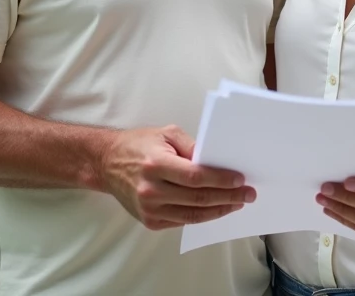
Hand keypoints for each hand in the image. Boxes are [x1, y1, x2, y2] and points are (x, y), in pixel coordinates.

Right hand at [99, 125, 255, 230]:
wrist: (107, 163)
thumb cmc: (138, 144)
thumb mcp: (166, 133)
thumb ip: (192, 146)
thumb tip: (216, 161)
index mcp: (156, 164)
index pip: (196, 177)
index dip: (221, 180)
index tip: (240, 180)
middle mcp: (151, 189)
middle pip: (198, 198)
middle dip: (228, 197)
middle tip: (248, 194)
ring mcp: (149, 209)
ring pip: (192, 215)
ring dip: (219, 210)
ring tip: (237, 204)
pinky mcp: (149, 221)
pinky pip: (181, 221)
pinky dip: (201, 216)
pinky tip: (215, 209)